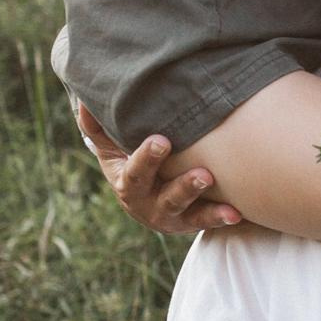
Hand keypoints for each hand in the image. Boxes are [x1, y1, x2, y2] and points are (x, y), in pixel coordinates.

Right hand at [73, 104, 243, 235]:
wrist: (141, 199)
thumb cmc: (127, 162)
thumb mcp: (110, 148)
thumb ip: (97, 126)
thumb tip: (84, 99)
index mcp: (128, 184)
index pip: (136, 173)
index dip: (148, 159)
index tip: (162, 140)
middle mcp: (148, 205)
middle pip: (166, 198)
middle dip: (183, 186)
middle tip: (203, 174)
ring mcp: (171, 216)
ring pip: (187, 212)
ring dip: (206, 202)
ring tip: (220, 187)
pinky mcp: (190, 221)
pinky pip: (206, 221)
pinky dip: (220, 216)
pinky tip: (237, 212)